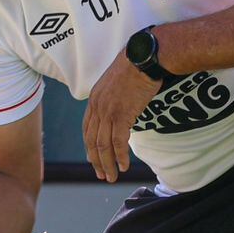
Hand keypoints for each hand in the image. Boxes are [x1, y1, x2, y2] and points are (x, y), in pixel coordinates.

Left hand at [82, 48, 161, 181]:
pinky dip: (120, 156)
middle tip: (102, 175)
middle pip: (91, 140)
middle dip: (96, 160)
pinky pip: (118, 141)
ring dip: (107, 163)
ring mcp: (108, 110)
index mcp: (94, 98)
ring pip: (103, 145)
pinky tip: (123, 166)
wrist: (146, 56)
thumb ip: (115, 97)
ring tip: (112, 176)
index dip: (90, 147)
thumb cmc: (138, 65)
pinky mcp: (122, 114)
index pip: (87, 128)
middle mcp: (97, 106)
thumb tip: (122, 109)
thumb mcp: (119, 81)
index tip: (94, 159)